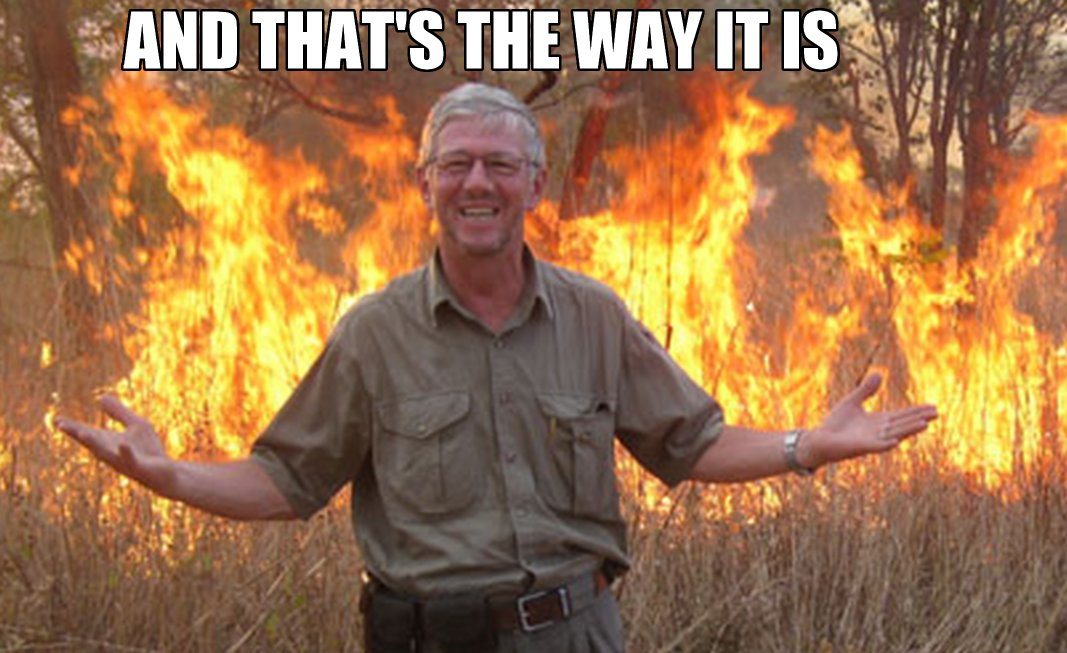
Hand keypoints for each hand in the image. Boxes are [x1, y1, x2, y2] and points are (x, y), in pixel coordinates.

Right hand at [55, 396, 175, 492]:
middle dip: (78, 434)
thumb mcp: (136, 425)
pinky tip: (123, 443)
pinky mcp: (141, 467)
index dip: (73, 428)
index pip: (87, 434)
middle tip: (62, 425)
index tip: (56, 420)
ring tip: (83, 433)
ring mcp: (125, 462)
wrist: (169, 473)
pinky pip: (131, 460)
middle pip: (92, 444)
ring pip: (107, 454)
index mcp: (109, 444)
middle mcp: (112, 454)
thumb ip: (119, 412)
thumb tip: (100, 397)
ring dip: (95, 444)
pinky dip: (126, 452)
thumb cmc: (150, 451)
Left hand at [800, 374, 937, 468]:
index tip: (934, 407)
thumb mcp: (852, 401)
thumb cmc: (835, 423)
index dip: (917, 411)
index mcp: (878, 422)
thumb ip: (866, 390)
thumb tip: (879, 373)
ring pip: (893, 434)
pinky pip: (874, 446)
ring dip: (908, 430)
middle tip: (936, 413)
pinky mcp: (859, 448)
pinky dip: (885, 444)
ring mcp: (870, 441)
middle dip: (918, 418)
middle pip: (902, 424)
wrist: (819, 439)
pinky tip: (895, 441)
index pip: (902, 415)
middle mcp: (878, 432)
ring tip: (924, 424)